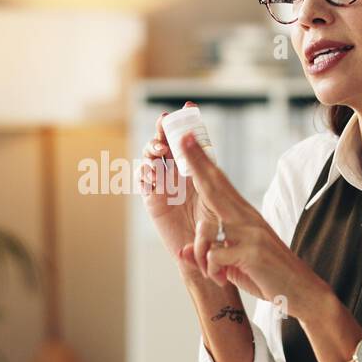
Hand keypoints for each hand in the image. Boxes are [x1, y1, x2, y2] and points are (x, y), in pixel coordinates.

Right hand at [139, 101, 217, 267]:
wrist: (206, 254)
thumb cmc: (216, 226)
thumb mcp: (213, 190)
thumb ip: (202, 165)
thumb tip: (192, 137)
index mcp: (195, 168)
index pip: (189, 138)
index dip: (186, 121)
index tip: (189, 106)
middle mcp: (178, 173)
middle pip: (165, 143)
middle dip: (163, 131)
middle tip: (165, 123)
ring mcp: (164, 185)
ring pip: (152, 158)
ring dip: (153, 149)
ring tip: (160, 151)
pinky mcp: (153, 200)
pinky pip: (144, 180)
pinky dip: (145, 172)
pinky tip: (152, 171)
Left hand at [174, 132, 330, 317]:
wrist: (302, 293)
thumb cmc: (267, 276)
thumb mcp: (232, 266)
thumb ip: (209, 256)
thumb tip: (182, 250)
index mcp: (244, 217)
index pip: (220, 185)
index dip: (204, 164)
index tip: (189, 142)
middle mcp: (248, 219)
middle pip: (215, 186)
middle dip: (197, 163)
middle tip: (182, 139)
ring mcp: (251, 233)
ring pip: (206, 229)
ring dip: (202, 255)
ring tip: (214, 274)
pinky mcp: (252, 251)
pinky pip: (214, 255)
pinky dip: (212, 270)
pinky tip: (223, 279)